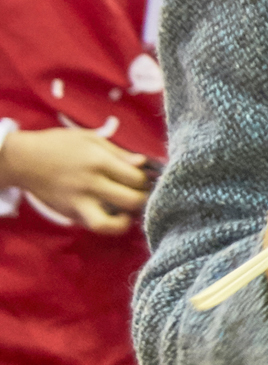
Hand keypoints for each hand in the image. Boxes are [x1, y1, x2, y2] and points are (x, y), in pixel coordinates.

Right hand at [5, 126, 150, 232]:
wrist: (23, 160)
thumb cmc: (60, 145)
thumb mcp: (90, 139)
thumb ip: (118, 152)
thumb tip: (143, 163)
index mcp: (98, 161)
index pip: (137, 178)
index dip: (148, 180)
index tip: (148, 178)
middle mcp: (90, 184)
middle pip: (131, 201)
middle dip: (144, 199)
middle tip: (142, 194)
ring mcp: (78, 202)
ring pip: (110, 224)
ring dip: (127, 221)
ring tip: (130, 212)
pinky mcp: (69, 213)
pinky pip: (94, 226)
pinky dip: (108, 225)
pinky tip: (114, 216)